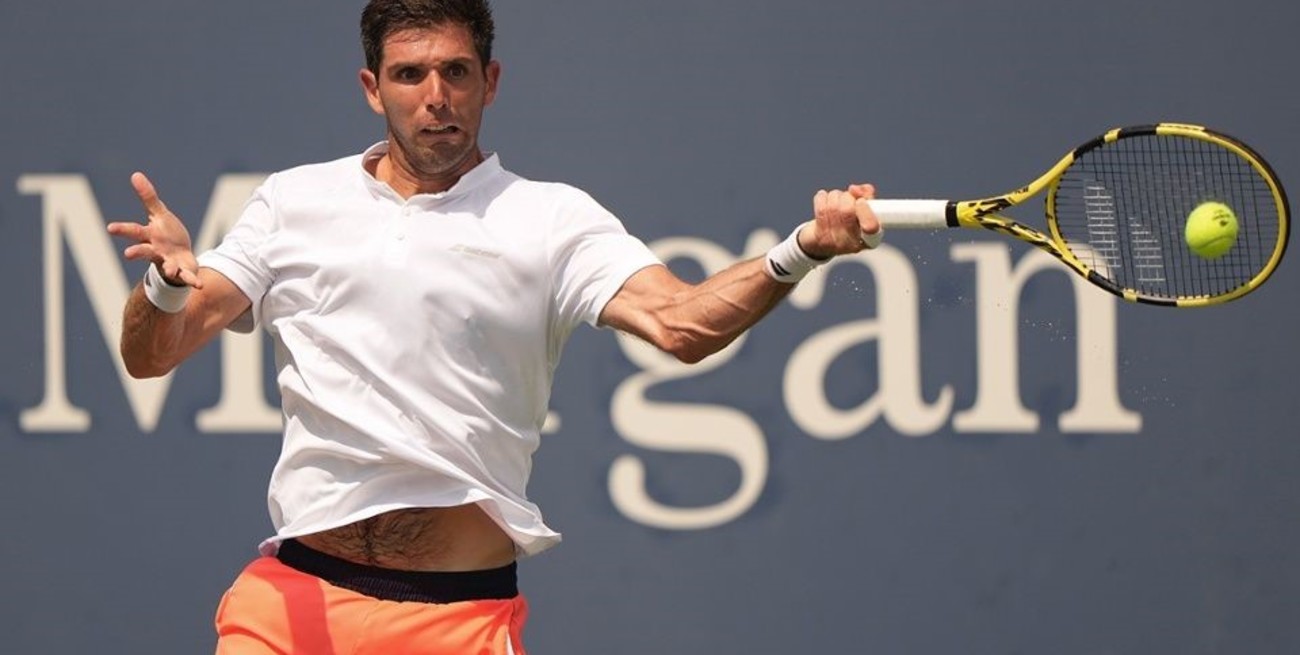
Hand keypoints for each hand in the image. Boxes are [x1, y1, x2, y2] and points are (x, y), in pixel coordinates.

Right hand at [107, 172, 203, 288]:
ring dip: (169, 268)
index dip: (122, 229)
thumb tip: (135, 174)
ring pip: (166, 267)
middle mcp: (156, 251)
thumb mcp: (159, 214)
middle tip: (127, 254)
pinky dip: (192, 281)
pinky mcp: (182, 271)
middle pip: (144, 251)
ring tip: (170, 270)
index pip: (134, 231)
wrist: (180, 257)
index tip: (110, 227)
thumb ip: (148, 197)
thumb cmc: (166, 235)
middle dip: (136, 252)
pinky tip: (199, 285)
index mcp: (150, 236)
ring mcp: (168, 263)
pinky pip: (187, 277)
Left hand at [797, 183, 881, 258]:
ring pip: (833, 207)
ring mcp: (834, 242)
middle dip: (846, 196)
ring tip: (835, 197)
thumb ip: (866, 196)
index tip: (861, 201)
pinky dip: (822, 197)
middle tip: (846, 197)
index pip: (872, 227)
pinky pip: (820, 209)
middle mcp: (852, 244)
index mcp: (869, 240)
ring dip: (835, 195)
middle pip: (847, 211)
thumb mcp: (862, 211)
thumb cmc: (847, 223)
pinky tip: (823, 197)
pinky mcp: (819, 237)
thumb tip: (855, 189)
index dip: (865, 211)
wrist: (821, 243)